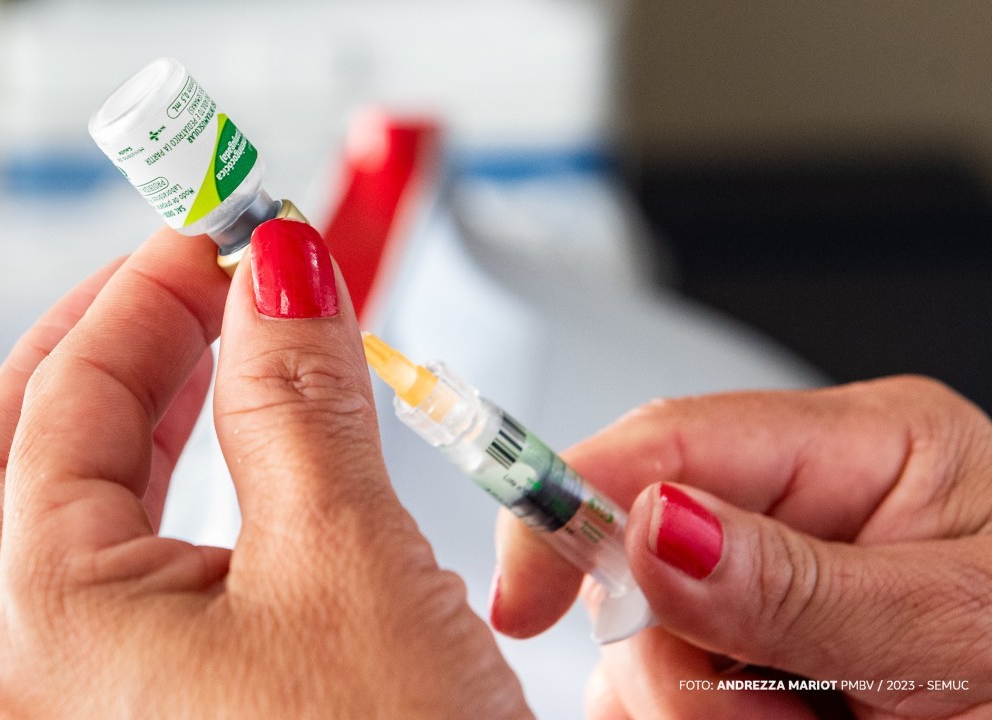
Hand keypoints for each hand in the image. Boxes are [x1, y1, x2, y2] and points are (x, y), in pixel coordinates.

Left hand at [0, 221, 530, 717]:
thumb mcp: (344, 558)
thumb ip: (300, 401)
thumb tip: (280, 275)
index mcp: (59, 623)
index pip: (76, 394)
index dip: (153, 291)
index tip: (223, 229)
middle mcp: (51, 671)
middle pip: (25, 456)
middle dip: (103, 346)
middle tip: (185, 278)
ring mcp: (106, 701)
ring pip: (74, 520)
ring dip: (139, 416)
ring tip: (214, 351)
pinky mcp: (175, 716)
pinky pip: (139, 576)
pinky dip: (181, 493)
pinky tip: (246, 476)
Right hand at [493, 377, 991, 718]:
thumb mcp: (956, 627)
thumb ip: (799, 582)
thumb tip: (652, 525)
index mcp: (862, 449)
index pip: (668, 439)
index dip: (572, 502)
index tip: (527, 600)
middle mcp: (807, 506)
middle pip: (644, 553)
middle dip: (671, 651)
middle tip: (770, 715)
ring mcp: (782, 583)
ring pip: (650, 635)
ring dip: (696, 704)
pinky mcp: (769, 647)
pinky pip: (677, 683)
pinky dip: (700, 718)